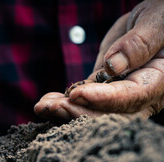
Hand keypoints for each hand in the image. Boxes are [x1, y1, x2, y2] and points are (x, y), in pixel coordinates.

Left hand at [34, 0, 163, 120]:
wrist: (155, 18)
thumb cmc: (161, 16)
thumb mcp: (156, 22)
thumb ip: (139, 44)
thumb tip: (113, 66)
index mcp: (158, 80)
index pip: (130, 96)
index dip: (102, 98)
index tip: (76, 94)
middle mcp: (140, 94)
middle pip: (109, 113)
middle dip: (79, 112)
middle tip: (53, 108)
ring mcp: (119, 93)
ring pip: (92, 110)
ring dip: (66, 111)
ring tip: (42, 108)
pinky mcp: (103, 87)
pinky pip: (83, 99)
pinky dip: (64, 102)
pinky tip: (45, 103)